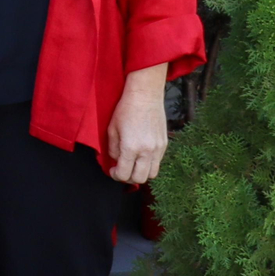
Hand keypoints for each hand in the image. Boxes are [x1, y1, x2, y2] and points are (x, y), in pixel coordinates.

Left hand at [107, 63, 169, 184]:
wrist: (145, 97)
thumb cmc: (125, 110)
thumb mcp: (112, 129)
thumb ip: (113, 149)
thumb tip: (116, 160)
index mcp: (131, 148)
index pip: (124, 174)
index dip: (116, 176)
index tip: (112, 171)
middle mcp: (147, 152)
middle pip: (140, 179)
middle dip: (128, 178)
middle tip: (121, 170)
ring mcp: (158, 149)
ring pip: (151, 174)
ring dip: (140, 173)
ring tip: (132, 165)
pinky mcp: (164, 145)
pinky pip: (158, 163)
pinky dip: (148, 164)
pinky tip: (140, 156)